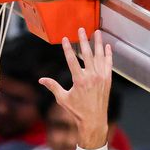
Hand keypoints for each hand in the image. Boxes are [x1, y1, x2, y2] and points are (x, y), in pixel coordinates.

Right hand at [39, 28, 111, 149]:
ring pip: (99, 56)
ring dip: (98, 43)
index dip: (68, 48)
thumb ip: (53, 86)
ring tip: (96, 32)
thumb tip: (41, 80)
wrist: (94, 120)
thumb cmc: (77, 111)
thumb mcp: (62, 99)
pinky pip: (108, 64)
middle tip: (82, 29)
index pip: (72, 60)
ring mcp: (101, 77)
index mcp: (79, 80)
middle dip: (84, 40)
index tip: (65, 38)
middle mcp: (91, 76)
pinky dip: (108, 54)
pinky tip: (106, 46)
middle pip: (87, 54)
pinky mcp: (107, 80)